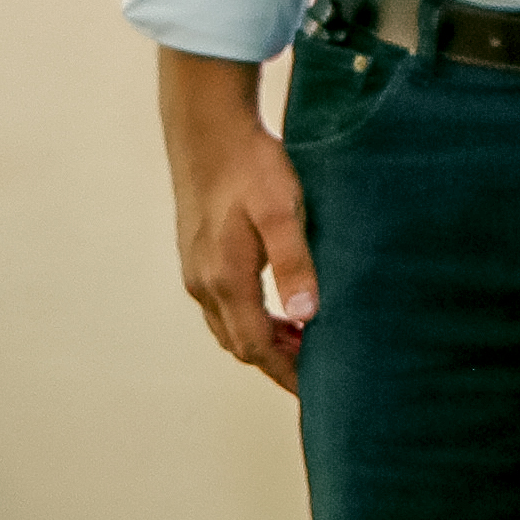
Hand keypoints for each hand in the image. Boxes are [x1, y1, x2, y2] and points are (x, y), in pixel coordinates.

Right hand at [156, 47, 315, 393]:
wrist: (208, 131)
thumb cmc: (251, 168)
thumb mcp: (282, 212)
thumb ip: (294, 264)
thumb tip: (306, 316)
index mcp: (225, 280)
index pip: (255, 348)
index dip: (287, 373)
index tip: (320, 389)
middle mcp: (204, 283)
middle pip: (240, 344)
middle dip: (278, 364)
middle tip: (323, 373)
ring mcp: (196, 271)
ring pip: (230, 327)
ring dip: (265, 343)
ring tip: (308, 346)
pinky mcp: (199, 256)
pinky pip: (224, 306)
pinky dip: (252, 321)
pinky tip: (282, 312)